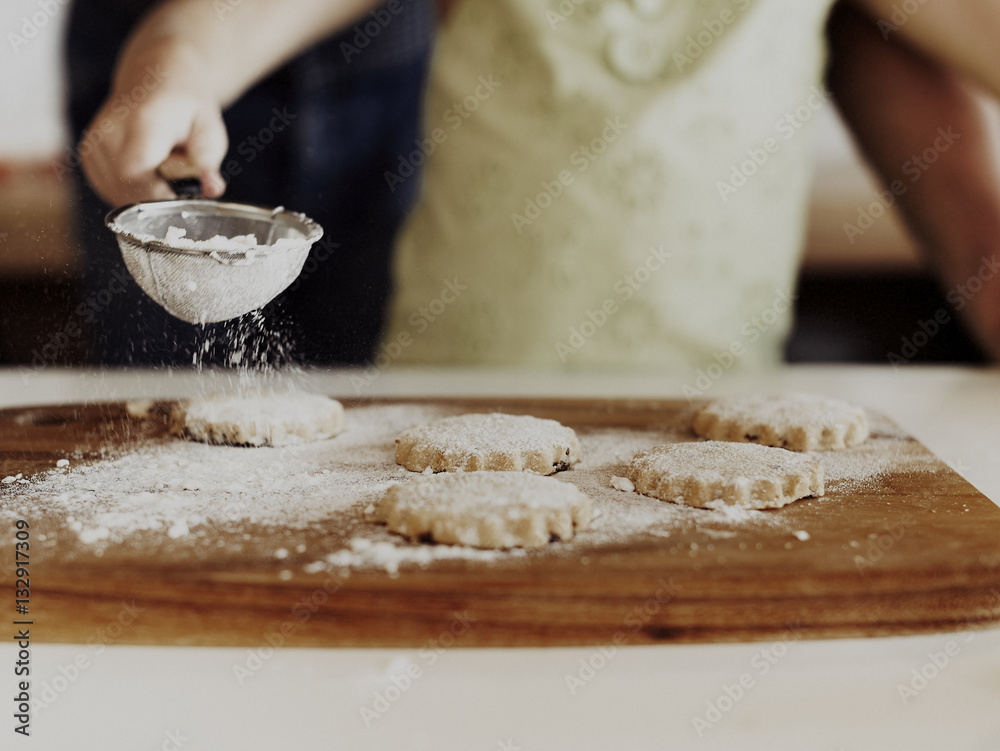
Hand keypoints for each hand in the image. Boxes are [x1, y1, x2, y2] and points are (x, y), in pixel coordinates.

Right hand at [80, 55, 227, 205]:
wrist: (153, 80)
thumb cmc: (185, 107)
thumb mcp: (209, 129)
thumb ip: (208, 162)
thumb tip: (211, 188)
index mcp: (141, 121)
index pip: (134, 173)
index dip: (157, 195)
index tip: (180, 197)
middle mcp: (108, 132)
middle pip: (126, 189)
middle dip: (157, 196)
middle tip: (176, 178)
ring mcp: (93, 144)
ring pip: (118, 194)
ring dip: (145, 193)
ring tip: (160, 168)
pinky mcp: (87, 156)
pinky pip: (111, 190)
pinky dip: (132, 189)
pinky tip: (145, 169)